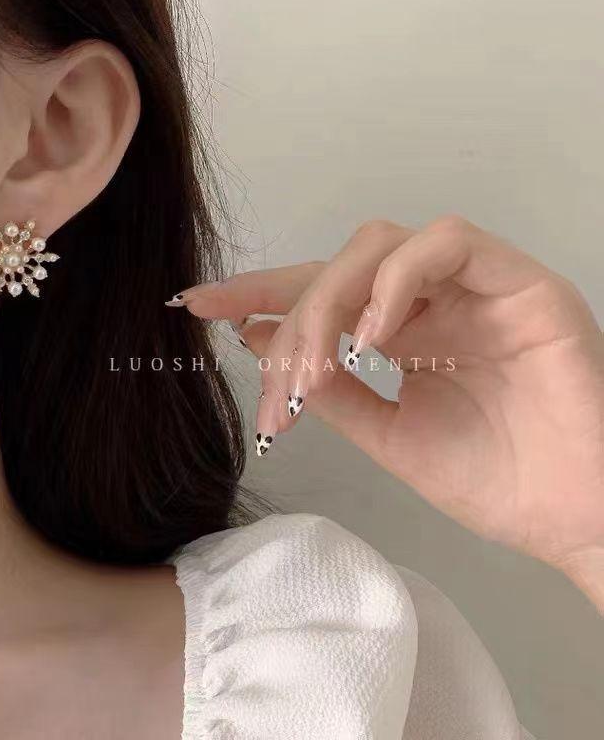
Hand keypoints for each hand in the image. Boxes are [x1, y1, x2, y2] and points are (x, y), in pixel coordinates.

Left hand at [167, 216, 603, 609]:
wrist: (575, 519)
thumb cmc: (495, 481)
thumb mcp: (389, 434)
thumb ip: (332, 387)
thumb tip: (261, 341)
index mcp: (405, 333)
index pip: (321, 296)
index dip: (259, 294)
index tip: (197, 305)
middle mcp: (434, 301)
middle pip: (340, 266)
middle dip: (292, 308)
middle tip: (273, 373)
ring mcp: (477, 286)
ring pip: (382, 247)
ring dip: (333, 299)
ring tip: (316, 365)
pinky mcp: (520, 281)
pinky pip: (447, 245)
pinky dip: (395, 282)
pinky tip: (369, 337)